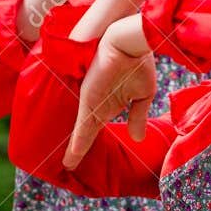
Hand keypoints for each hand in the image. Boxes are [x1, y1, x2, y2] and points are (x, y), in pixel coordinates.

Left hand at [65, 16, 155, 168]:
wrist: (130, 43)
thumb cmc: (138, 62)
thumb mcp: (143, 95)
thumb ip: (138, 116)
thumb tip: (138, 138)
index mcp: (109, 103)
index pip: (96, 127)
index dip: (90, 141)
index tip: (84, 155)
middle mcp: (97, 105)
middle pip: (86, 133)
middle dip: (78, 149)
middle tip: (69, 166)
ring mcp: (91, 104)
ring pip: (81, 134)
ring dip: (75, 152)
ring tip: (67, 167)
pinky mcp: (88, 101)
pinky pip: (82, 128)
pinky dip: (77, 145)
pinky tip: (71, 159)